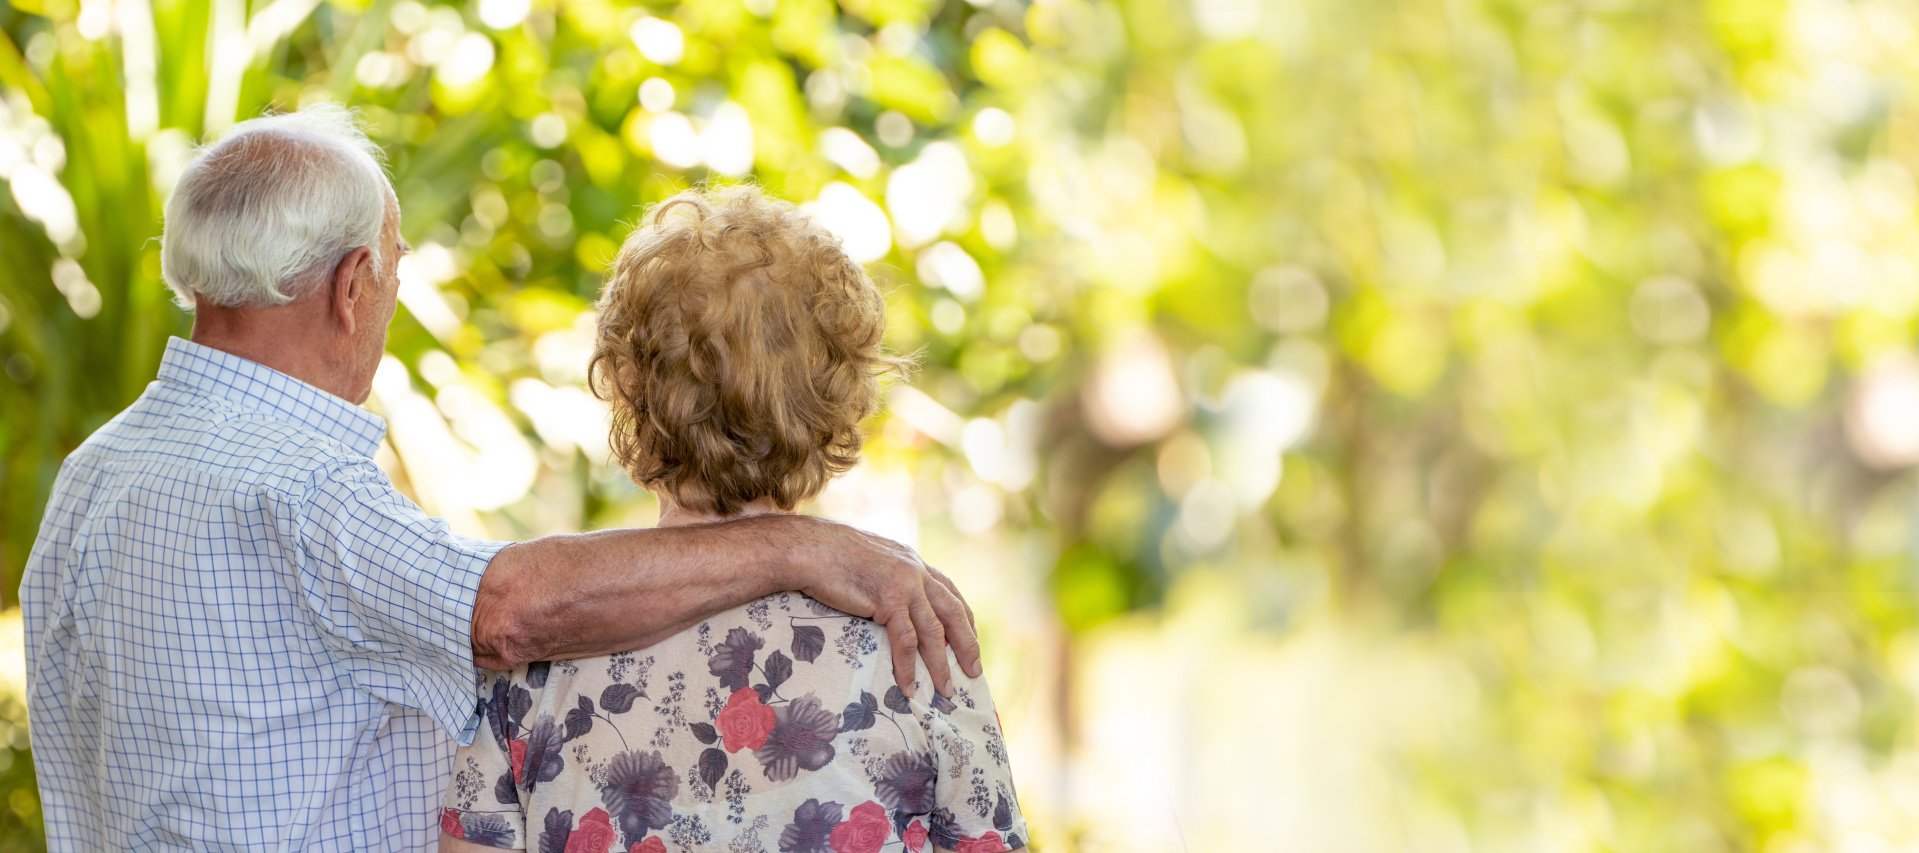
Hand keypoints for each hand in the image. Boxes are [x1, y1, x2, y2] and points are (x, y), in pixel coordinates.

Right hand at [792, 518, 981, 697]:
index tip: (971, 639)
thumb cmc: (827, 556)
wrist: (807, 549)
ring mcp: (904, 584)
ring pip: (933, 631)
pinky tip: (910, 686)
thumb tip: (886, 601)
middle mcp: (915, 570)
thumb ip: (885, 576)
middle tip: (974, 672)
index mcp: (911, 561)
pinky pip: (906, 640)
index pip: (949, 591)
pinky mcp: (888, 599)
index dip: (964, 617)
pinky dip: (908, 667)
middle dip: (967, 644)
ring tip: (946, 690)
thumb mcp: (868, 561)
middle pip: (953, 612)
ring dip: (941, 665)